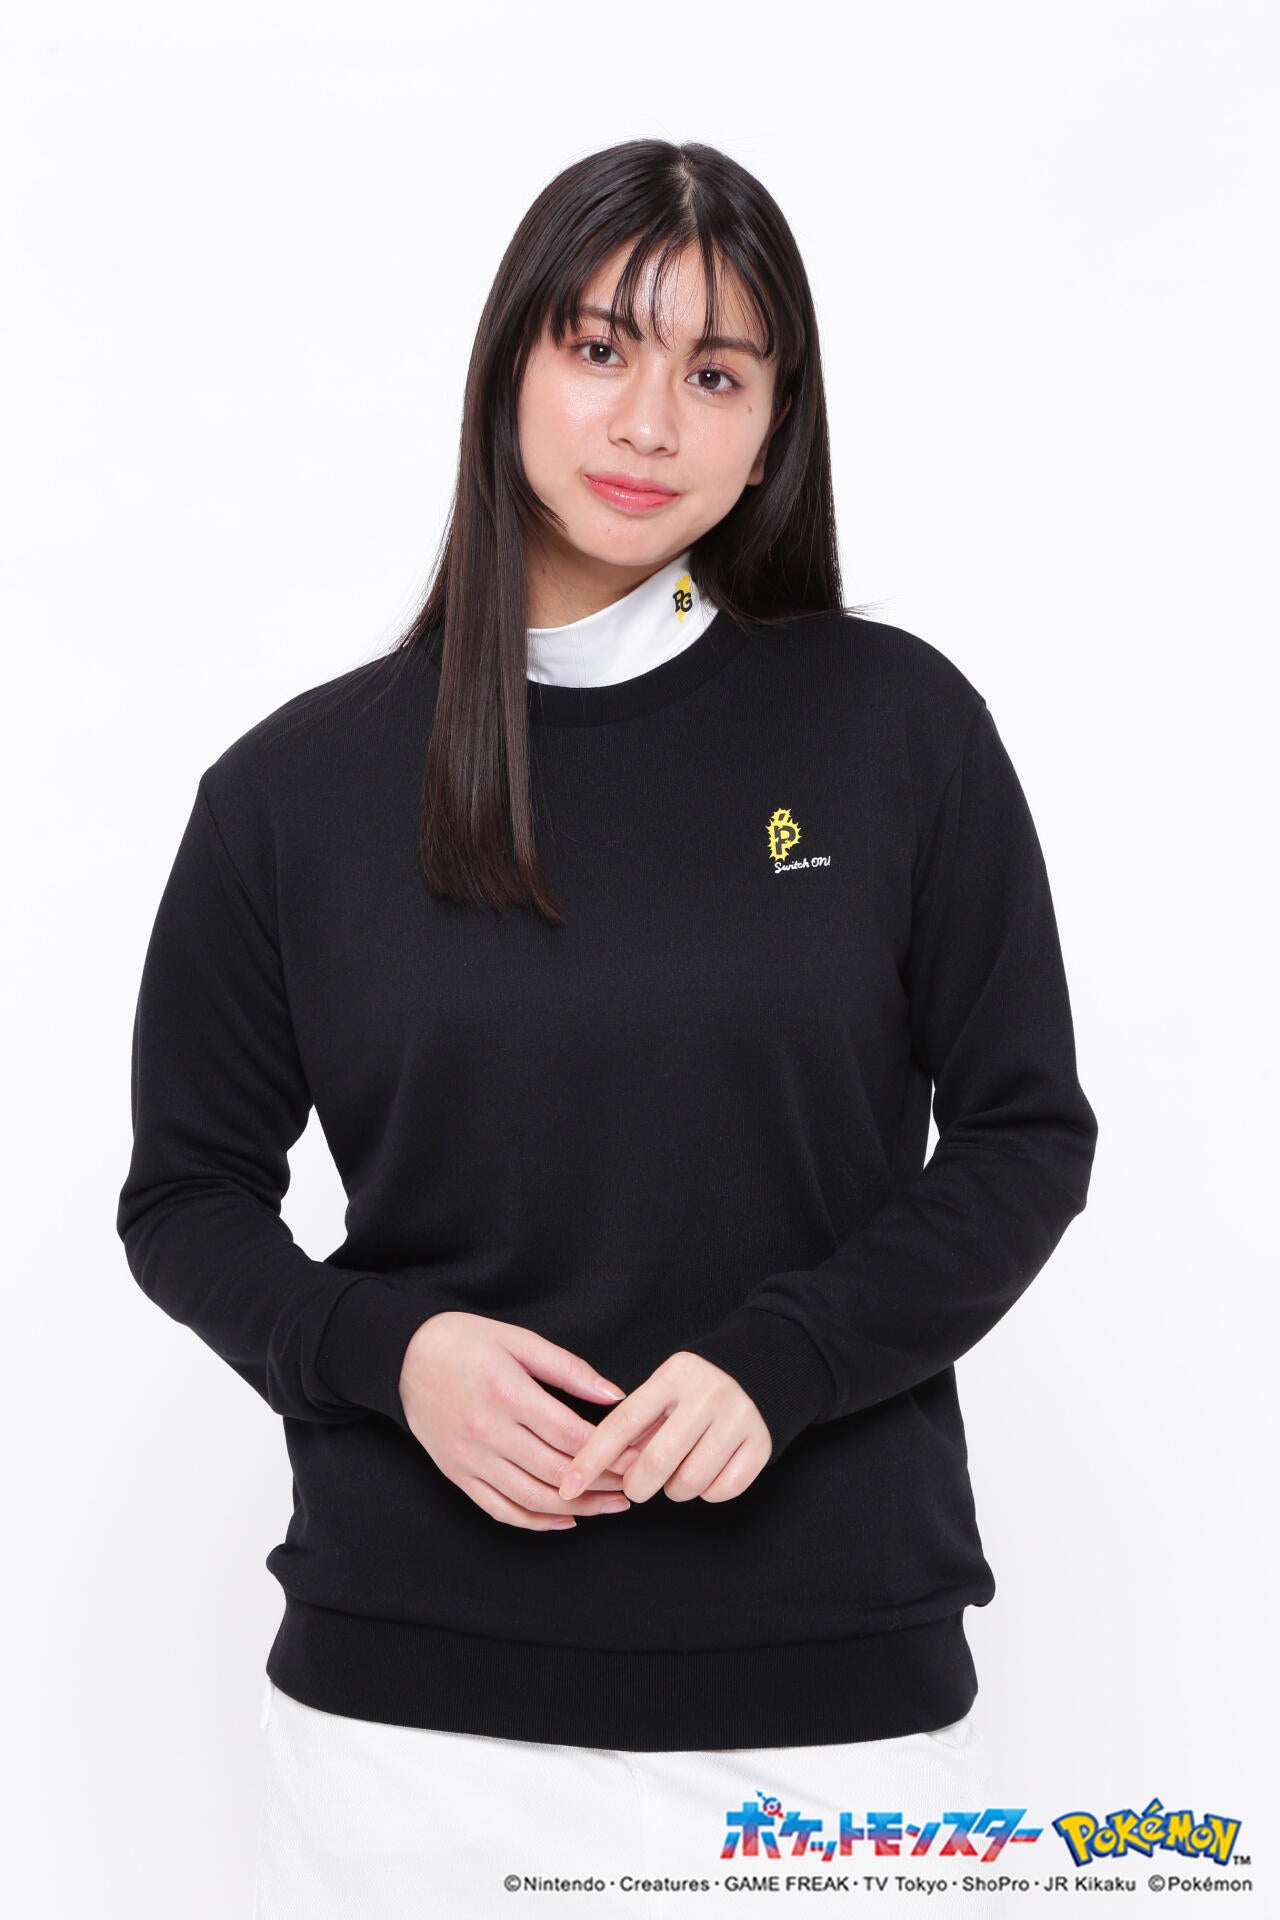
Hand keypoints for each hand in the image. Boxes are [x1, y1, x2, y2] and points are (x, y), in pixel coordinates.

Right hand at [398, 1312, 646, 1529]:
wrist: (404, 1355)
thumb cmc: (465, 1340)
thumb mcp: (519, 1340)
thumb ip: (569, 1369)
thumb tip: (615, 1395)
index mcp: (509, 1395)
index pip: (572, 1436)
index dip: (611, 1451)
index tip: (639, 1455)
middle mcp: (489, 1433)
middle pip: (557, 1473)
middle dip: (603, 1484)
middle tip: (636, 1485)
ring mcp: (471, 1459)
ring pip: (532, 1499)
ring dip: (578, 1508)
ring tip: (612, 1506)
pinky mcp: (457, 1474)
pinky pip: (500, 1510)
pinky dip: (535, 1522)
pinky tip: (564, 1520)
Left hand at [555, 1351, 771, 1505]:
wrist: (769, 1364)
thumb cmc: (701, 1384)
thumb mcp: (667, 1385)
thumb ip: (638, 1420)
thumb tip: (603, 1467)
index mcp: (673, 1377)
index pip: (622, 1423)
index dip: (591, 1458)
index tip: (568, 1485)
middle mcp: (706, 1396)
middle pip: (656, 1462)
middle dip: (636, 1485)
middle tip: (636, 1487)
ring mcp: (738, 1419)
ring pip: (690, 1482)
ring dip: (675, 1491)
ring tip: (678, 1475)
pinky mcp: (762, 1443)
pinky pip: (722, 1491)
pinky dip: (708, 1493)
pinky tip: (708, 1473)